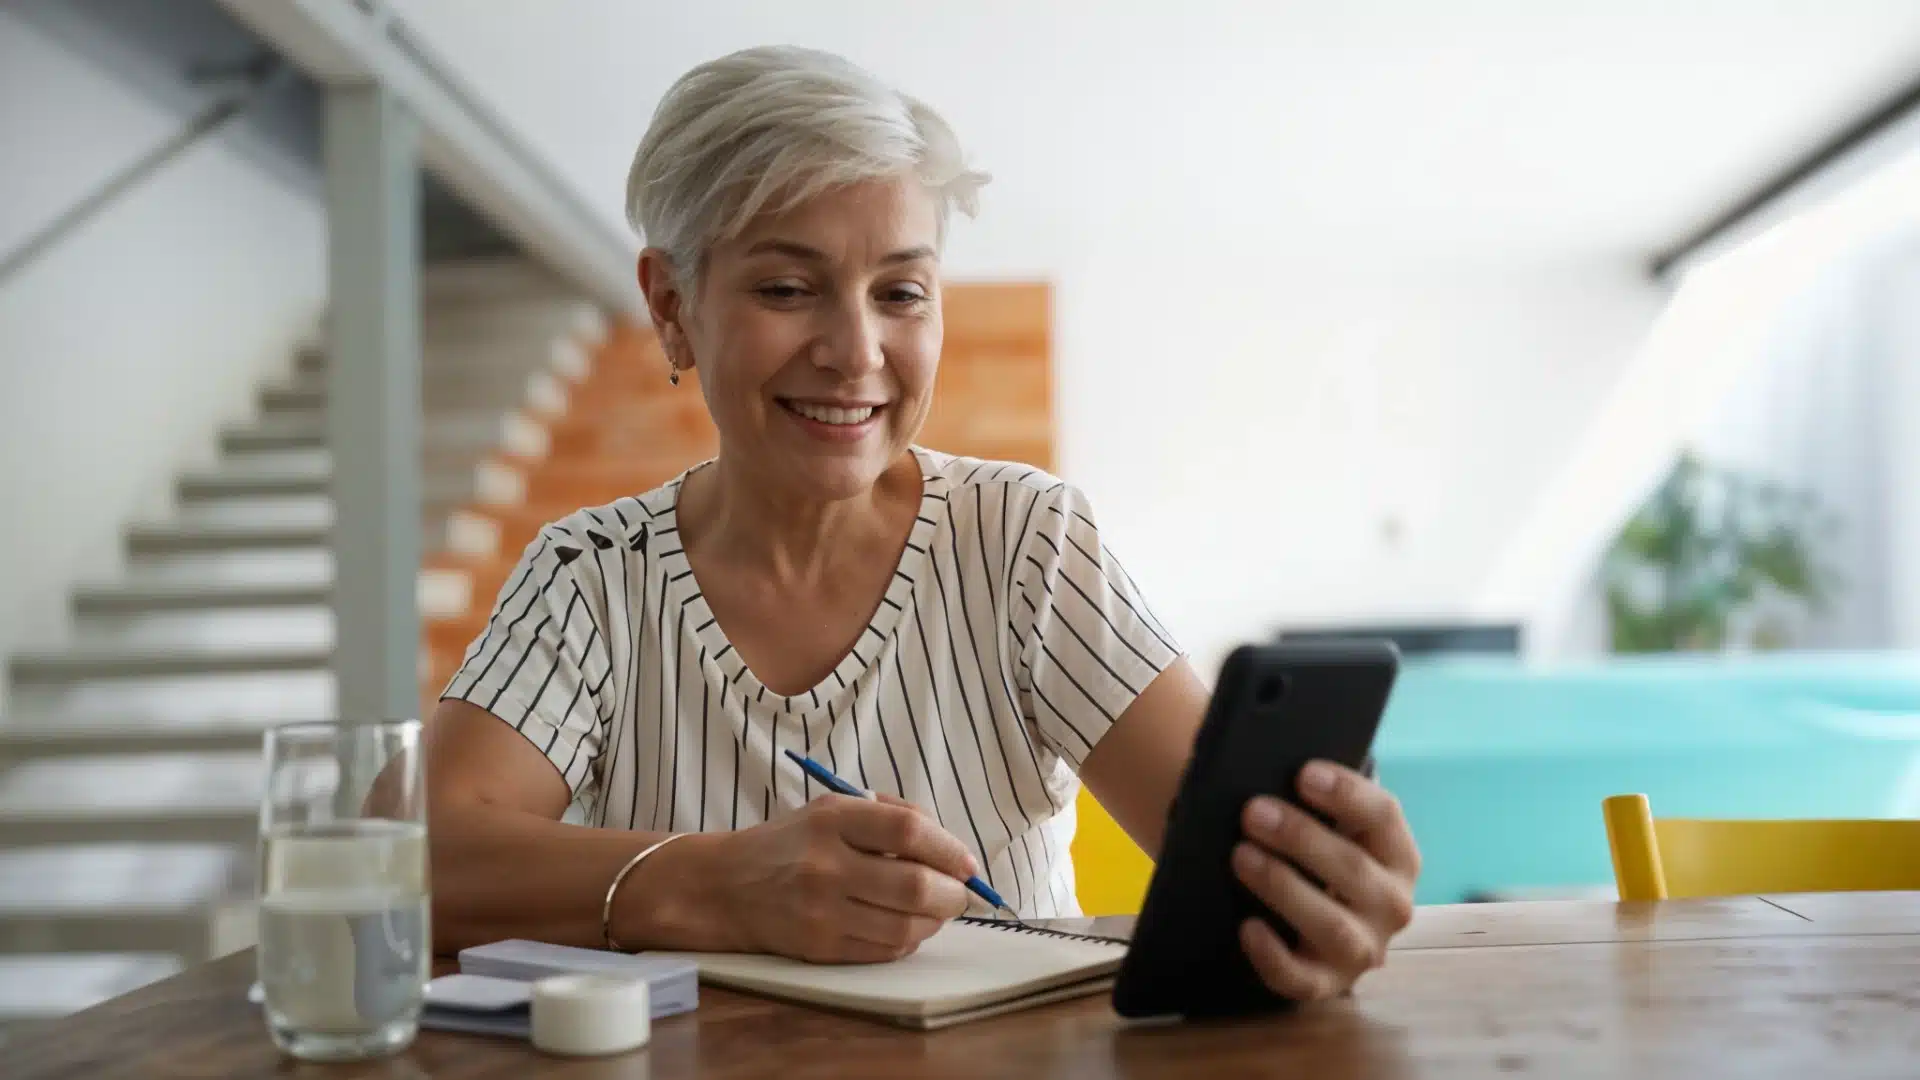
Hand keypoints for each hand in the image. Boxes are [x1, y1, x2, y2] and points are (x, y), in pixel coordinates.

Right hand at [708, 793, 977, 963]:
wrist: (723, 887)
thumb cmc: (790, 843)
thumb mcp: (831, 809)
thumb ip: (890, 816)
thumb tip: (951, 848)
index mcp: (831, 820)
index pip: (908, 830)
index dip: (950, 848)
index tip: (967, 863)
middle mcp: (825, 865)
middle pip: (914, 886)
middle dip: (952, 894)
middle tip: (961, 893)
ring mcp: (821, 911)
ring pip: (905, 926)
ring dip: (935, 922)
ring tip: (936, 911)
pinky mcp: (819, 948)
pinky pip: (884, 951)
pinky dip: (908, 941)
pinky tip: (907, 927)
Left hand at [1231, 761, 1420, 1000]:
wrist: (1319, 927)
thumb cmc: (1320, 859)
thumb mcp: (1332, 827)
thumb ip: (1314, 801)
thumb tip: (1265, 765)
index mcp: (1398, 855)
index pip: (1383, 817)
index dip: (1346, 794)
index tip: (1303, 774)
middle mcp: (1392, 904)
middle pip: (1353, 868)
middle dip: (1301, 837)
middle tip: (1253, 811)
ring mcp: (1363, 949)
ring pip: (1330, 924)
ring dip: (1284, 887)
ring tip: (1241, 856)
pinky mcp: (1328, 983)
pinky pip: (1302, 979)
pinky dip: (1273, 956)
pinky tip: (1247, 927)